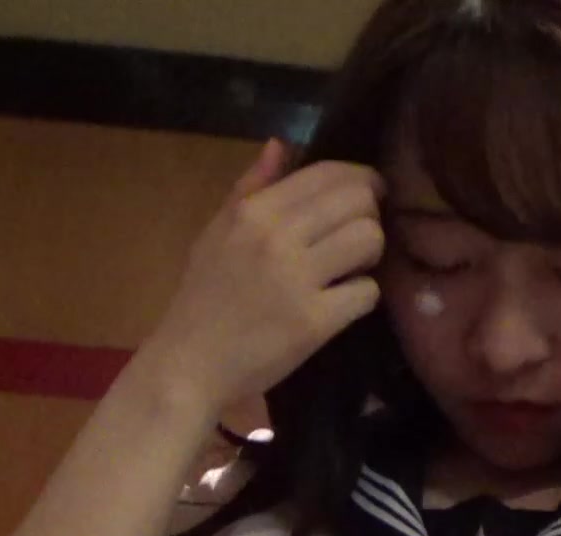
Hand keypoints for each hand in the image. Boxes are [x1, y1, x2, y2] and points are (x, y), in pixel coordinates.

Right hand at [137, 139, 385, 413]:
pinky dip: (362, 298)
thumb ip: (250, 187)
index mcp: (253, 211)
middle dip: (369, 216)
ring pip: (370, 240)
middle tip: (357, 239)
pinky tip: (343, 304)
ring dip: (371, 255)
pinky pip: (367, 292)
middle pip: (358, 202)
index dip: (361, 180)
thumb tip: (282, 144)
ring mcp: (297, 280)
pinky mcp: (313, 322)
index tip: (368, 195)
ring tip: (351, 269)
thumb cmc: (202, 299)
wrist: (189, 365)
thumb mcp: (215, 233)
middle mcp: (276, 237)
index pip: (328, 174)